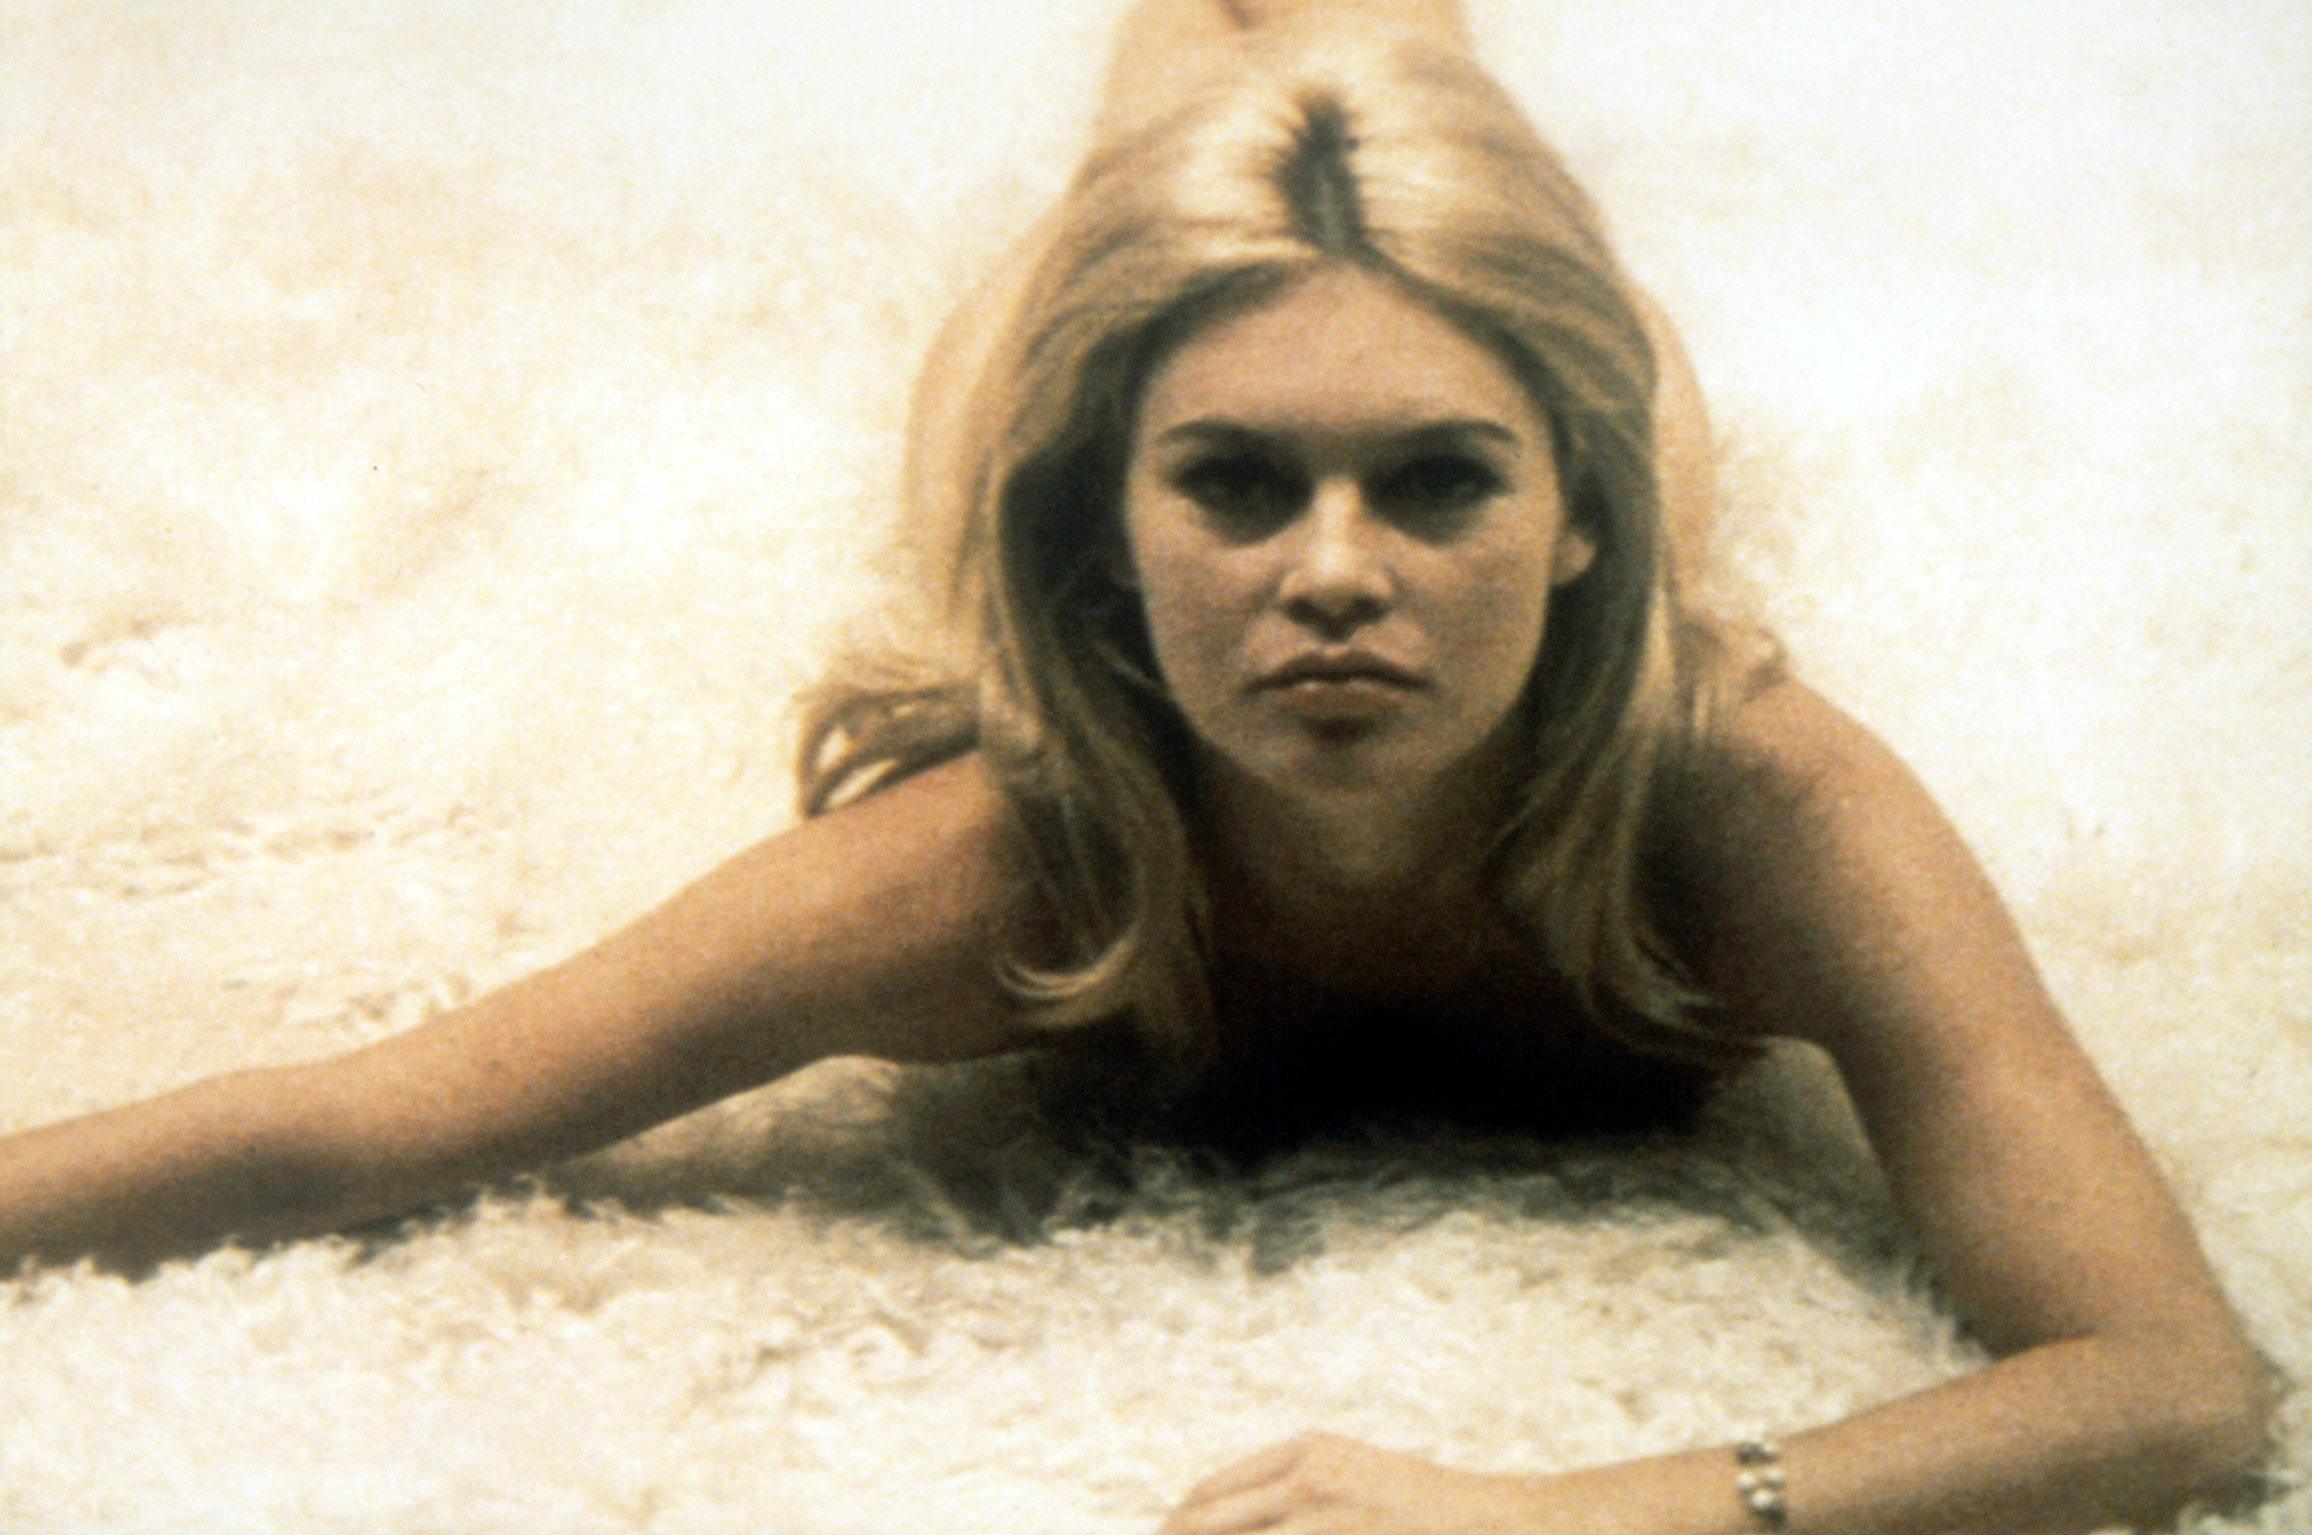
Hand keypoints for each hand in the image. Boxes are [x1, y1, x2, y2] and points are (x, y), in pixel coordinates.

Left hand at [1158, 1433, 1546, 1534]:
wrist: (1490, 1518)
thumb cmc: (1423, 1506)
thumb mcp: (1353, 1475)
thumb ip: (1300, 1486)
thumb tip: (1240, 1512)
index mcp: (1304, 1451)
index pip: (1213, 1490)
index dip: (1179, 1521)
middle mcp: (1304, 1476)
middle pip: (1207, 1519)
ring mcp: (1320, 1515)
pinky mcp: (1334, 1534)